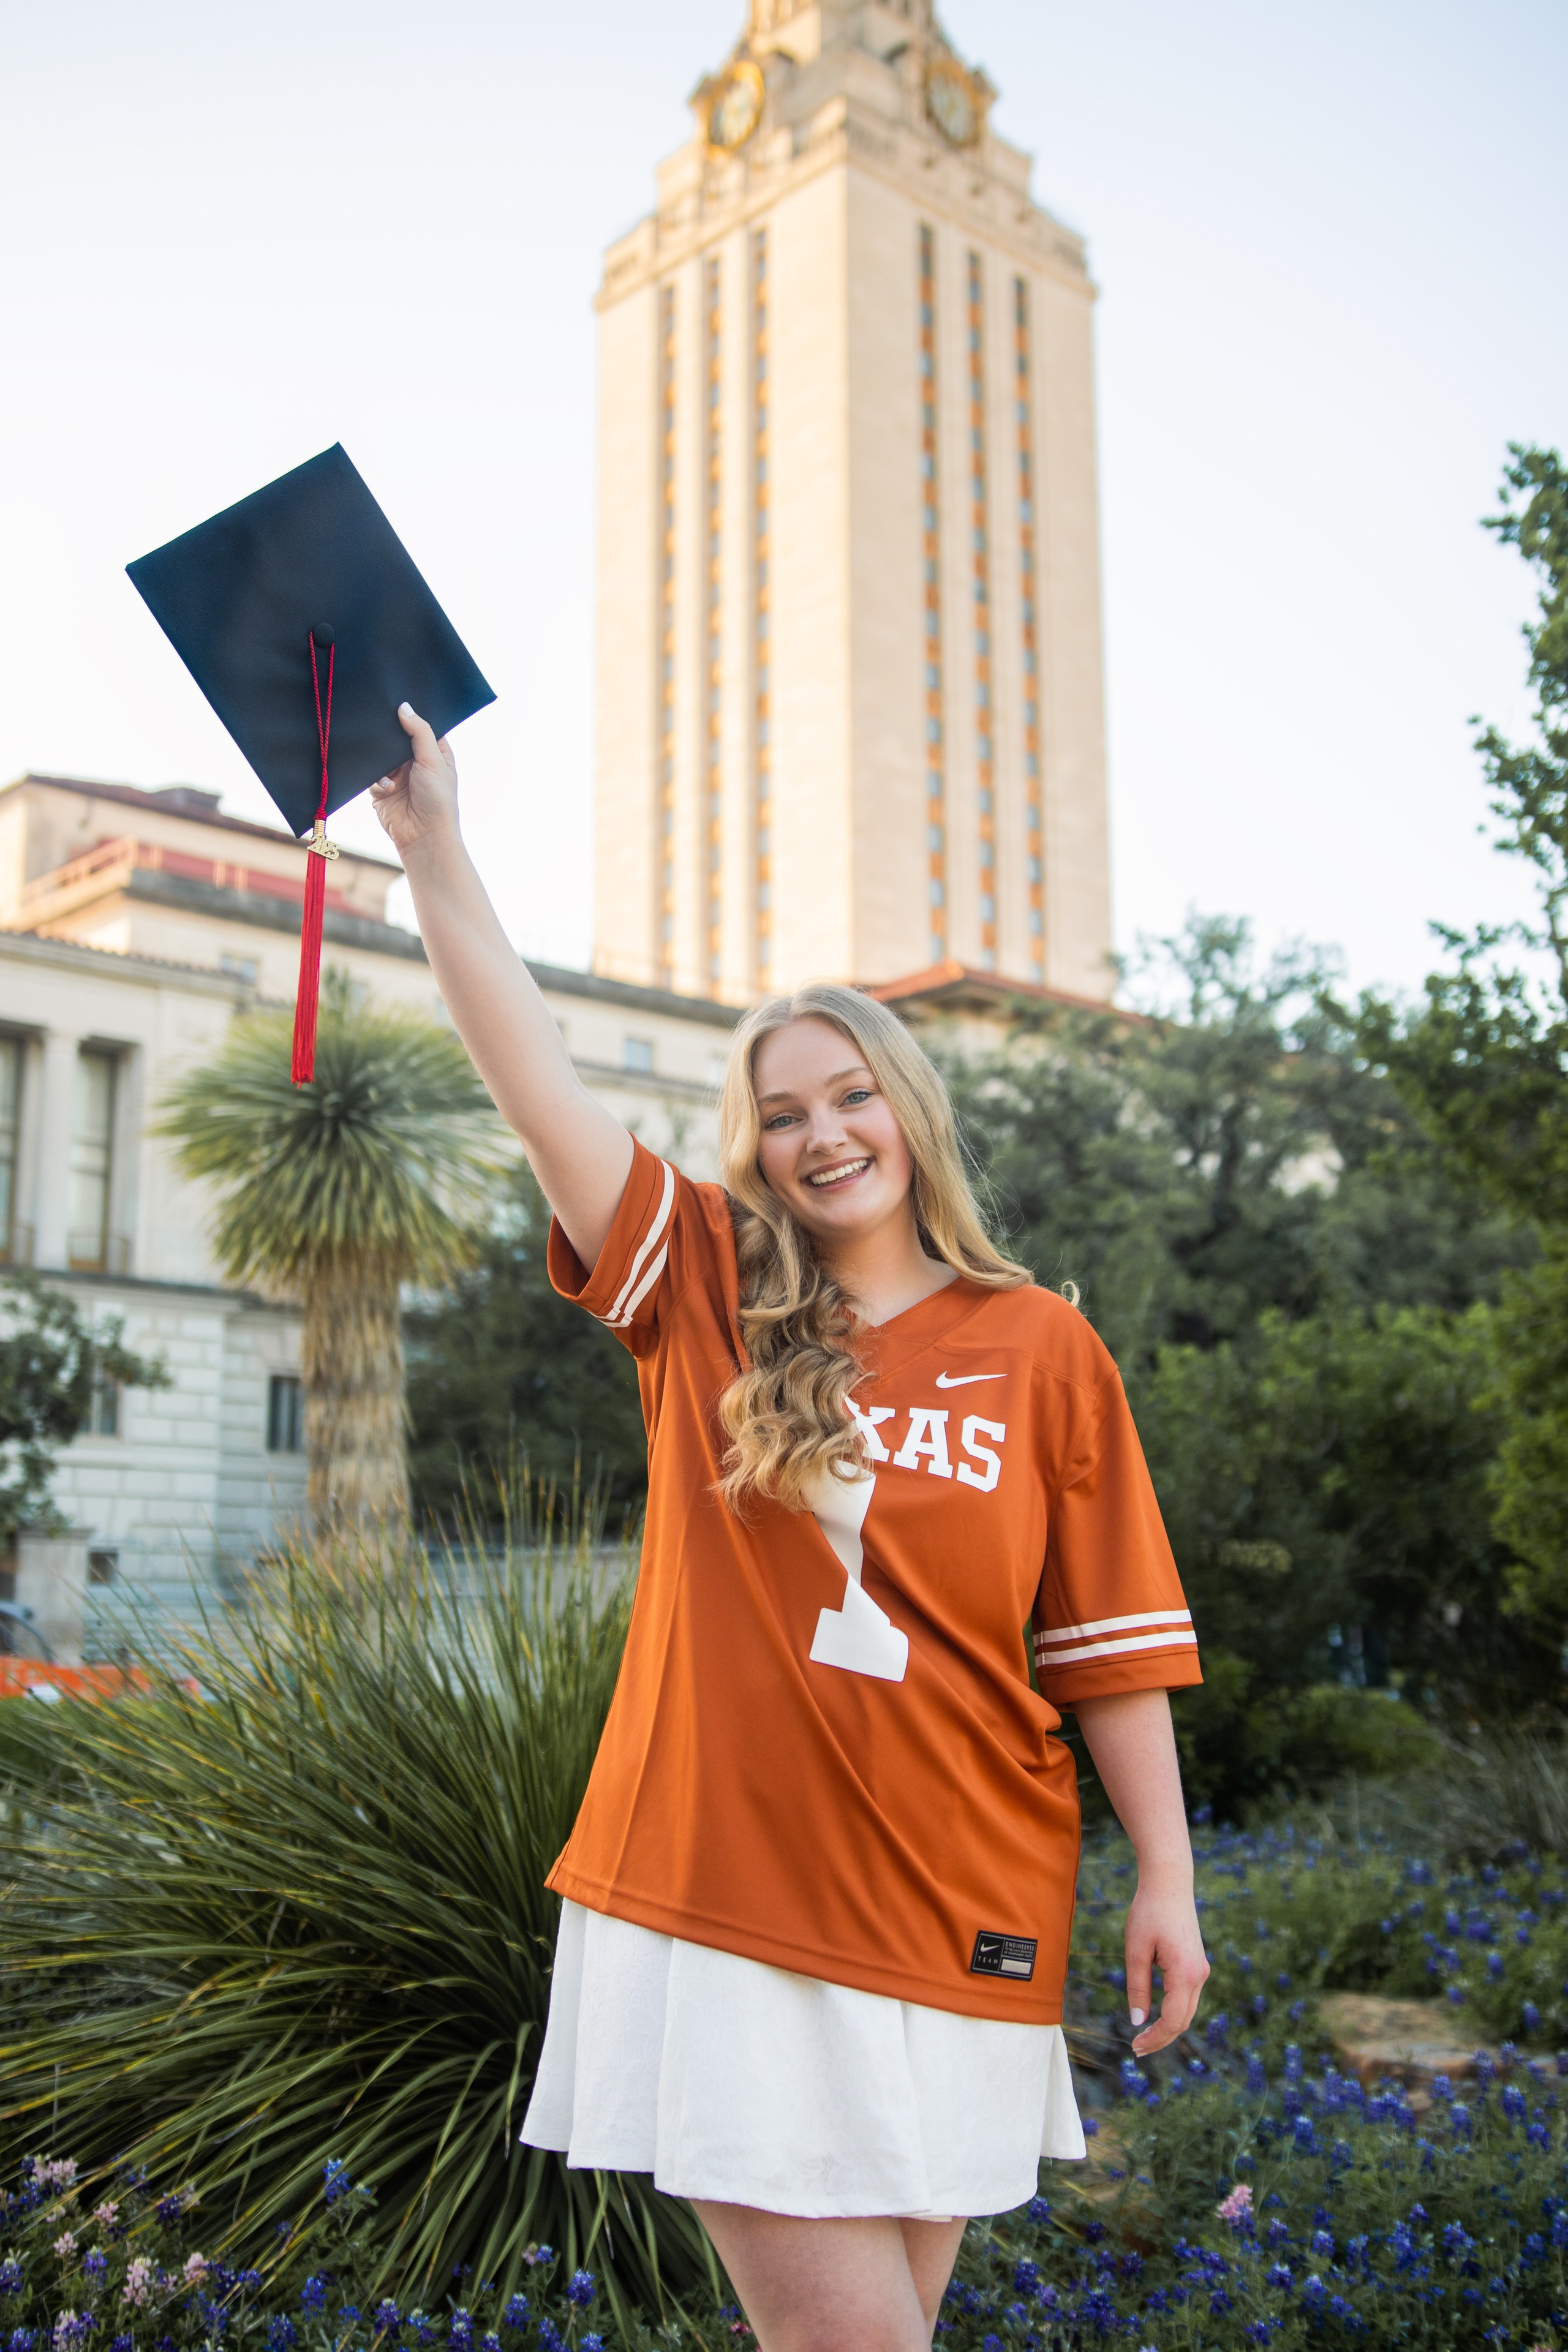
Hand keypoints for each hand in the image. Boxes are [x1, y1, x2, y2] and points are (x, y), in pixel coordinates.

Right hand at [369, 703, 458, 856]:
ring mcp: (397, 776)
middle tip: (380, 719)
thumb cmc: (437, 800)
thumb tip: (404, 707)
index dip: (412, 715)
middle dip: (390, 733)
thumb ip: (419, 732)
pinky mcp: (381, 790)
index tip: (398, 699)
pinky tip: (388, 788)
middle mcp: (415, 763)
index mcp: (434, 754)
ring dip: (381, 757)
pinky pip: (371, 775)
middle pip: (397, 738)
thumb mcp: (433, 760)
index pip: (422, 727)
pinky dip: (377, 779)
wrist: (423, 836)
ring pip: (381, 755)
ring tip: (385, 760)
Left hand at [1125, 1877, 1208, 2055]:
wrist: (1169, 1883)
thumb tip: (1138, 2022)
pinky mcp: (1197, 1964)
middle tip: (1137, 2049)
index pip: (1173, 2021)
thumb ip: (1137, 1988)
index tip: (1135, 2047)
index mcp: (1185, 1974)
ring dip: (1168, 2027)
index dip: (1155, 2038)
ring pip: (1188, 2010)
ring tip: (1144, 2037)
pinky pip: (1187, 1997)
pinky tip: (1156, 2016)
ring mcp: (1201, 1970)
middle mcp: (1199, 1975)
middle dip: (1162, 2038)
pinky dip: (1174, 2011)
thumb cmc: (1148, 1912)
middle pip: (1184, 2021)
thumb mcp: (1135, 1951)